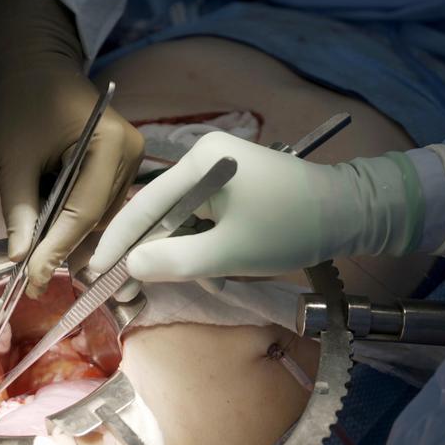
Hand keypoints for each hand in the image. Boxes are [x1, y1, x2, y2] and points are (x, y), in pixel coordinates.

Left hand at [0, 0, 143, 296]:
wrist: (38, 68)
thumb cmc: (24, 104)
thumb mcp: (14, 156)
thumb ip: (18, 207)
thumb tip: (20, 259)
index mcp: (110, 143)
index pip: (86, 209)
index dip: (60, 247)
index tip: (34, 278)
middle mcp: (131, 154)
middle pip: (100, 219)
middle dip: (68, 251)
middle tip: (36, 282)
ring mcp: (131, 161)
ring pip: (103, 218)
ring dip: (74, 243)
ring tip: (42, 267)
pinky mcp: (122, 167)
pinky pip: (102, 206)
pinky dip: (78, 225)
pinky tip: (56, 242)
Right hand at [89, 131, 427, 293]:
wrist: (350, 213)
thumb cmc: (289, 227)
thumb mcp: (229, 252)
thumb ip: (175, 260)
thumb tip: (131, 265)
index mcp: (199, 160)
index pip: (144, 203)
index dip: (117, 240)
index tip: (94, 269)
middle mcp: (203, 158)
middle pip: (159, 210)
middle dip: (144, 251)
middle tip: (121, 286)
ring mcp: (218, 171)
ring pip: (180, 218)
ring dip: (174, 253)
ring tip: (165, 286)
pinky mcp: (232, 186)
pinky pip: (201, 218)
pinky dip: (198, 245)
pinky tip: (206, 271)